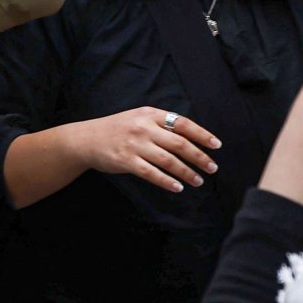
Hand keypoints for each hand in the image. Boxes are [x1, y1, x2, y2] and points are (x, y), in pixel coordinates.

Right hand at [69, 106, 221, 193]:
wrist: (85, 139)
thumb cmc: (117, 129)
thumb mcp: (138, 118)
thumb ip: (160, 124)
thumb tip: (190, 138)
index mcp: (150, 114)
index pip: (183, 123)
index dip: (202, 135)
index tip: (217, 145)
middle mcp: (143, 127)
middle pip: (180, 144)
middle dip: (199, 157)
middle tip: (212, 167)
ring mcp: (134, 144)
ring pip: (168, 160)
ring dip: (186, 172)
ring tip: (198, 181)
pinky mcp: (125, 160)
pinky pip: (151, 173)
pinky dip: (166, 181)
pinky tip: (177, 187)